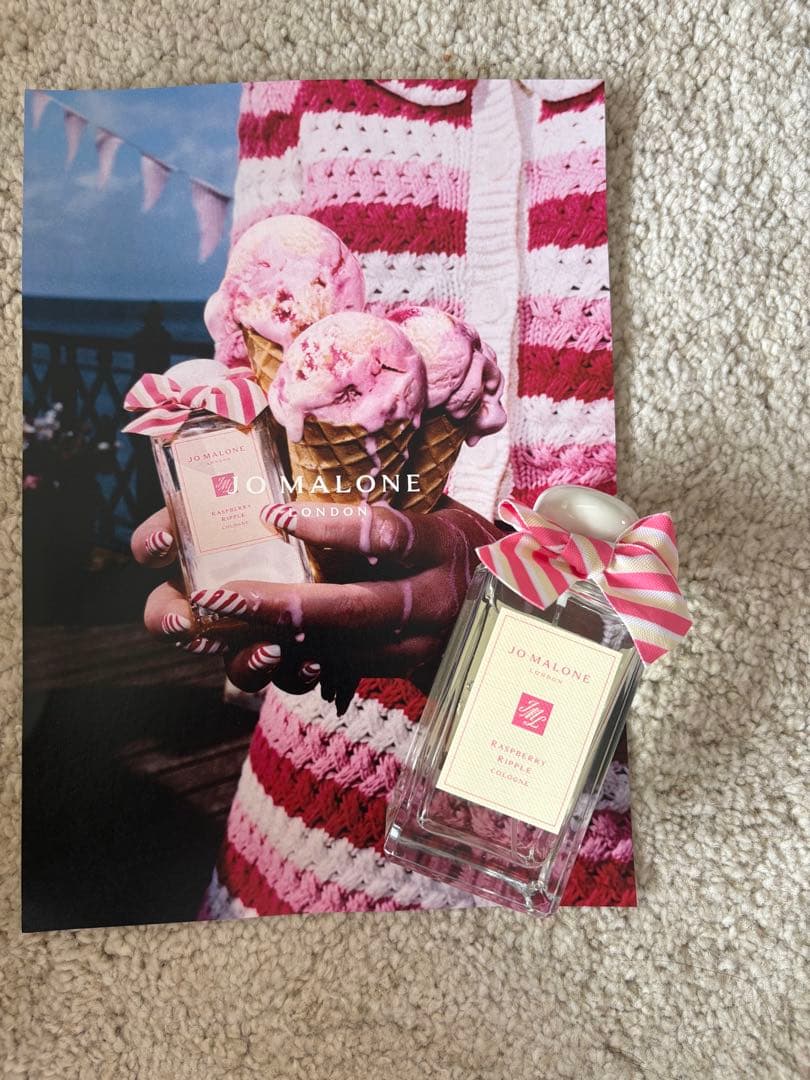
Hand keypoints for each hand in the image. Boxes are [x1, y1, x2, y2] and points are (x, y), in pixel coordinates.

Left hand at [220, 498, 503, 703]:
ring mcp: (419, 647)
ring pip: (342, 653)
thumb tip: (312, 451)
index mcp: (440, 545)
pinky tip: (250, 653)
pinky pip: (341, 675)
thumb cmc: (453, 543)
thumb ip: (386, 495)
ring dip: (276, 644)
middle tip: (223, 594)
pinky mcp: (401, 673)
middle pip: (356, 609)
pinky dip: (293, 666)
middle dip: (282, 605)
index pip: (388, 535)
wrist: (508, 606)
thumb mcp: (436, 508)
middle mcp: (433, 602)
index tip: (273, 513)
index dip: (331, 527)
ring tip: (220, 629)